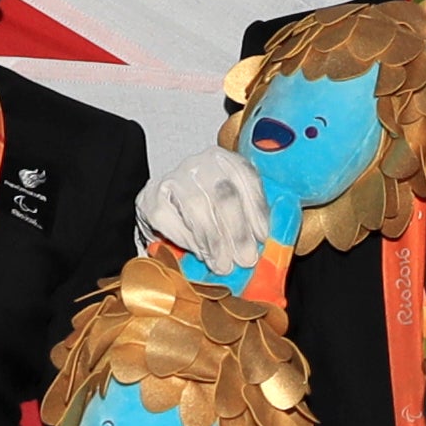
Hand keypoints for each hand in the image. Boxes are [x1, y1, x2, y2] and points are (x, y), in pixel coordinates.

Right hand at [134, 148, 272, 278]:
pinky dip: (187, 240)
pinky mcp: (150, 197)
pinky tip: (200, 254)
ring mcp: (173, 178)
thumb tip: (275, 243)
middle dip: (237, 232)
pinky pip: (170, 219)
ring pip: (196, 207)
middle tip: (245, 260)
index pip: (246, 177)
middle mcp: (200, 163)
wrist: (170, 214)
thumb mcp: (238, 211)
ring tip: (223, 265)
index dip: (256, 209)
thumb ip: (254, 219)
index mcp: (226, 160)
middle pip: (223, 194)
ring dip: (213, 242)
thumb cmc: (211, 215)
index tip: (263, 237)